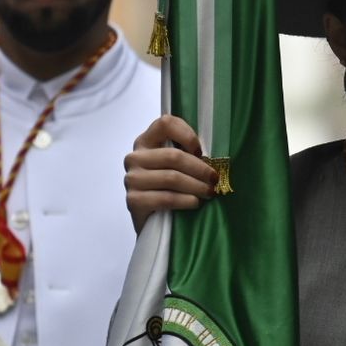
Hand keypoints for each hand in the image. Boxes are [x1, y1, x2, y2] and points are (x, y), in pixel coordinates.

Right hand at [123, 114, 217, 231]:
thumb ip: (186, 154)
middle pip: (173, 156)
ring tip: (209, 193)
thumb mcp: (176, 167)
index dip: (187, 135)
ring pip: (171, 178)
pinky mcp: (133, 200)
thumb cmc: (169, 189)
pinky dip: (186, 201)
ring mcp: (131, 179)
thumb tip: (214, 156)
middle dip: (200, 169)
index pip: (165, 124)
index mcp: (145, 141)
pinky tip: (195, 202)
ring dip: (196, 186)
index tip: (201, 151)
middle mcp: (135, 157)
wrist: (151, 221)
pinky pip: (166, 198)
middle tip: (214, 179)